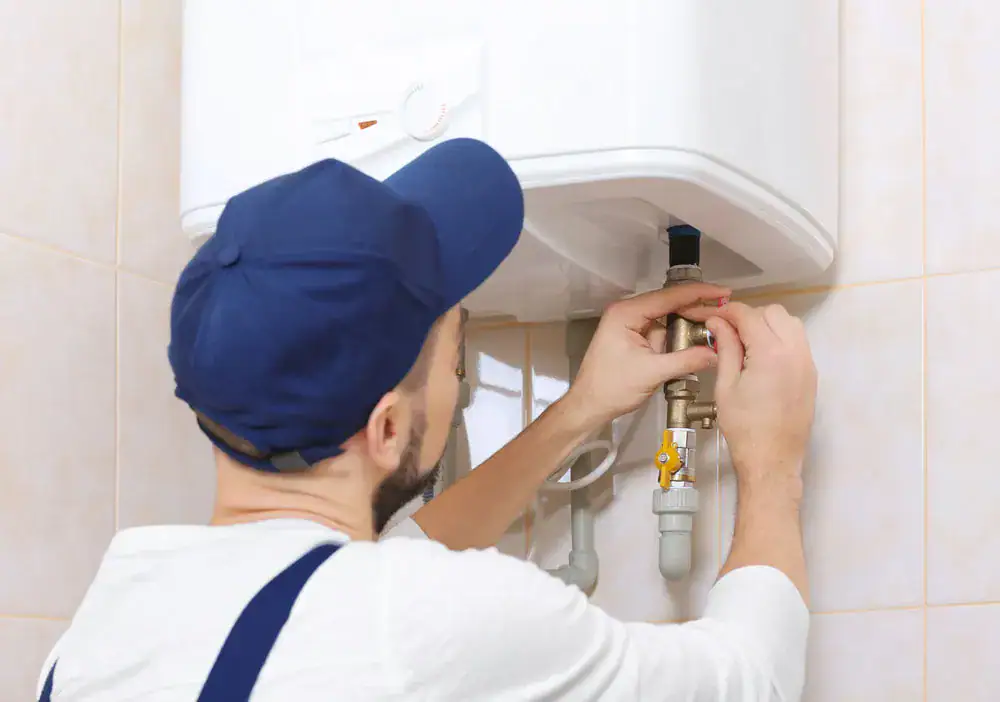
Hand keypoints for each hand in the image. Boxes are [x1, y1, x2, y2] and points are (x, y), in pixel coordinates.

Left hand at [563, 283, 730, 430]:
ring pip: (666, 318)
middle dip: (696, 308)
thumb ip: (686, 360)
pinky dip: (677, 337)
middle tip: (724, 310)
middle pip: (668, 303)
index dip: (698, 293)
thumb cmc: (611, 388)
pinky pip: (661, 331)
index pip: (668, 297)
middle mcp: (627, 312)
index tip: (722, 292)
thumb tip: (716, 353)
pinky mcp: (633, 337)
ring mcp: (629, 324)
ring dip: (688, 324)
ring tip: (715, 326)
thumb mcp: (652, 373)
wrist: (589, 405)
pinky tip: (695, 341)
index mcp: (626, 313)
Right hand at [706, 303, 816, 488]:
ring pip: (790, 324)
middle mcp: (795, 352)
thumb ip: (725, 348)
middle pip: (773, 313)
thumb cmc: (745, 428)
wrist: (772, 459)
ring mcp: (807, 363)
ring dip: (768, 325)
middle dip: (750, 316)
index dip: (728, 312)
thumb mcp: (726, 386)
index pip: (749, 316)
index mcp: (771, 353)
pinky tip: (762, 356)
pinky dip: (781, 338)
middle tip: (728, 332)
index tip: (713, 318)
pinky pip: (798, 342)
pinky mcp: (811, 375)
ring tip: (746, 344)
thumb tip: (718, 324)